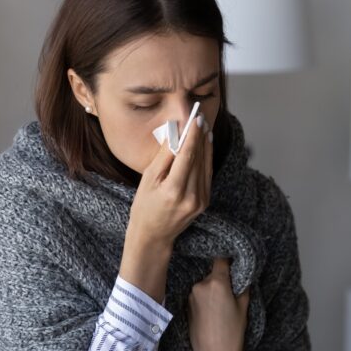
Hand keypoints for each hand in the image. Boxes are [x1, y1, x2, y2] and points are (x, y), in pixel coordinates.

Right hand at [120, 113, 212, 302]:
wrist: (154, 235)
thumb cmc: (144, 206)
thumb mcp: (149, 179)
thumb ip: (164, 156)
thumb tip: (176, 134)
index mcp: (174, 190)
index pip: (187, 155)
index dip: (193, 134)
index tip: (194, 118)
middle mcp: (191, 196)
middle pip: (199, 158)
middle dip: (200, 135)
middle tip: (199, 115)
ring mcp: (201, 200)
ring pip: (206, 165)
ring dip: (206, 144)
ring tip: (204, 125)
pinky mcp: (205, 201)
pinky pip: (206, 174)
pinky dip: (206, 157)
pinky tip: (205, 143)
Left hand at [188, 257, 250, 350]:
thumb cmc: (232, 333)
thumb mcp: (244, 307)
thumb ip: (242, 285)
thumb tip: (242, 272)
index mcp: (217, 282)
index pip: (220, 259)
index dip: (227, 256)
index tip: (231, 255)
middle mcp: (200, 285)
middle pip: (212, 273)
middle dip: (221, 278)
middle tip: (230, 291)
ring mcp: (190, 296)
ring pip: (204, 285)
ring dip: (211, 289)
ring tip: (220, 307)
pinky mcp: (185, 306)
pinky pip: (197, 295)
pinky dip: (204, 299)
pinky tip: (210, 313)